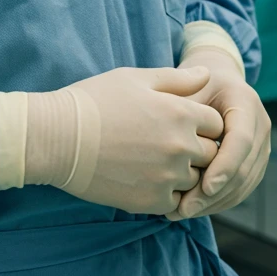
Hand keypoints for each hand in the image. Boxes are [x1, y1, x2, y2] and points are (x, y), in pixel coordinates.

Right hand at [27, 66, 222, 216]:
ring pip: (196, 180)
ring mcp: (168, 177)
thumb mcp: (136, 79)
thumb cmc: (95, 100)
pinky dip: (169, 194)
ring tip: (156, 162)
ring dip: (184, 173)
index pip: (217, 124)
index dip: (202, 123)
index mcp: (180, 113)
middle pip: (211, 154)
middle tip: (169, 144)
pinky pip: (177, 202)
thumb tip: (207, 73)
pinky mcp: (152, 201)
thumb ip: (177, 79)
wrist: (59, 138)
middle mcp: (181, 146)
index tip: (183, 123)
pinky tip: (147, 180)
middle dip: (197, 149)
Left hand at [166, 49, 269, 220]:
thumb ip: (181, 106)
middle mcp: (260, 125)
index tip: (204, 186)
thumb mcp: (186, 84)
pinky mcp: (256, 162)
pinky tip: (194, 208)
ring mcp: (262, 145)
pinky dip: (219, 202)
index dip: (225, 165)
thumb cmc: (194, 83)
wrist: (215, 81)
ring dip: (215, 203)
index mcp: (245, 101)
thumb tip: (173, 137)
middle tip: (184, 208)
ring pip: (244, 184)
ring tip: (182, 212)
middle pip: (244, 167)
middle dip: (215, 193)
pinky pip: (242, 188)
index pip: (241, 139)